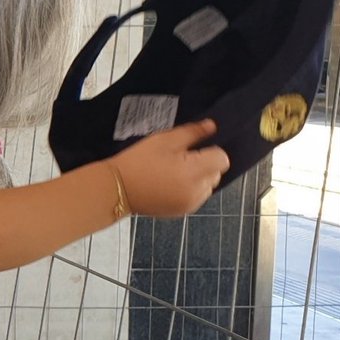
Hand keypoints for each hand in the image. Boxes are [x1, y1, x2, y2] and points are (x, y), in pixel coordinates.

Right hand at [113, 120, 229, 217]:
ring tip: (174, 174)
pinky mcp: (181, 213)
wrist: (117, 189)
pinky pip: (196, 198)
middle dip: (205, 166)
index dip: (211, 151)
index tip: (192, 150)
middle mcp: (196, 191)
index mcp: (194, 171)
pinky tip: (170, 186)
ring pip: (207, 187)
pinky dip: (190, 191)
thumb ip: (192, 133)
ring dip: (199, 179)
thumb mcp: (164, 140)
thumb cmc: (139, 161)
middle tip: (180, 161)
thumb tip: (212, 126)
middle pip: (216, 174)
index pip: (222, 159)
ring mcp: (190, 204)